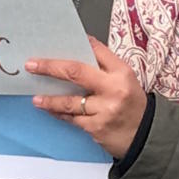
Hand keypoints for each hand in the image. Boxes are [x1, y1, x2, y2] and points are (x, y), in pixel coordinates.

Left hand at [28, 36, 147, 158]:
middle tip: (32, 65)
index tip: (55, 43)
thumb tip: (81, 47)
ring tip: (36, 98)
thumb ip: (105, 65)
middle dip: (50, 67)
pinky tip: (51, 110)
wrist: (146, 135)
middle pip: (75, 72)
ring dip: (49, 99)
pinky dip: (60, 113)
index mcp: (121, 73)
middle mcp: (113, 89)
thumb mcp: (126, 79)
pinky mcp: (96, 128)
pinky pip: (72, 119)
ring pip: (69, 101)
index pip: (95, 52)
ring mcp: (104, 110)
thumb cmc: (133, 104)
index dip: (76, 45)